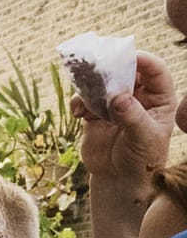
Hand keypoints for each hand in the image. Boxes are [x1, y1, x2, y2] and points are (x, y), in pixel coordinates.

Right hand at [72, 52, 178, 184]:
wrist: (119, 179)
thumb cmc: (141, 159)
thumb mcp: (143, 137)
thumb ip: (131, 115)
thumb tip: (116, 96)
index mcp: (159, 98)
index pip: (155, 70)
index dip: (142, 60)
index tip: (126, 58)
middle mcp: (139, 97)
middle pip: (126, 72)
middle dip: (111, 70)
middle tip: (97, 70)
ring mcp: (116, 104)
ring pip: (103, 84)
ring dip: (91, 87)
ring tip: (84, 96)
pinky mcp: (96, 114)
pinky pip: (85, 100)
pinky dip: (79, 102)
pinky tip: (78, 114)